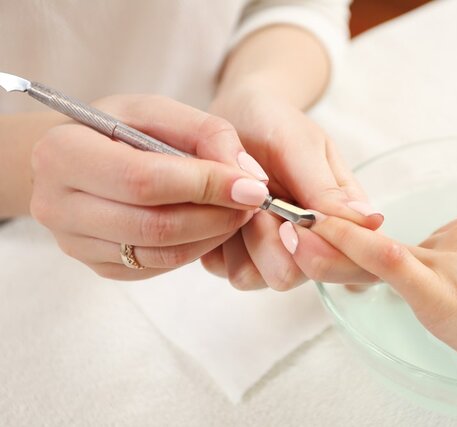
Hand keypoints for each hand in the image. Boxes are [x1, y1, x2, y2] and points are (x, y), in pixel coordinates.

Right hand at [30, 95, 269, 279]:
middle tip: (251, 202)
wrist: (74, 159)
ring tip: (237, 212)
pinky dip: (194, 250)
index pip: (145, 181)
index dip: (206, 185)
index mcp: (64, 153)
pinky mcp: (96, 265)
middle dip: (216, 216)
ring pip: (159, 254)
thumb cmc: (117, 128)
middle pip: (154, 225)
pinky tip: (210, 227)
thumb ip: (206, 133)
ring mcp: (74, 243)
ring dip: (212, 235)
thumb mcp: (157, 111)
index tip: (252, 186)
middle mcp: (57, 205)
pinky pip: (155, 267)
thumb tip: (248, 175)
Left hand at [203, 90, 382, 289]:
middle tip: (262, 202)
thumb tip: (371, 221)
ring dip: (246, 237)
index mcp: (344, 222)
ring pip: (261, 278)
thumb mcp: (302, 145)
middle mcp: (312, 246)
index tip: (296, 220)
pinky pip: (229, 270)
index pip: (358, 266)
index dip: (330, 256)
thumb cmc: (275, 125)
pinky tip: (225, 208)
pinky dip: (221, 240)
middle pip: (301, 277)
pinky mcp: (237, 259)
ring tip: (243, 198)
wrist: (235, 116)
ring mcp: (273, 256)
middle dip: (276, 242)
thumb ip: (326, 187)